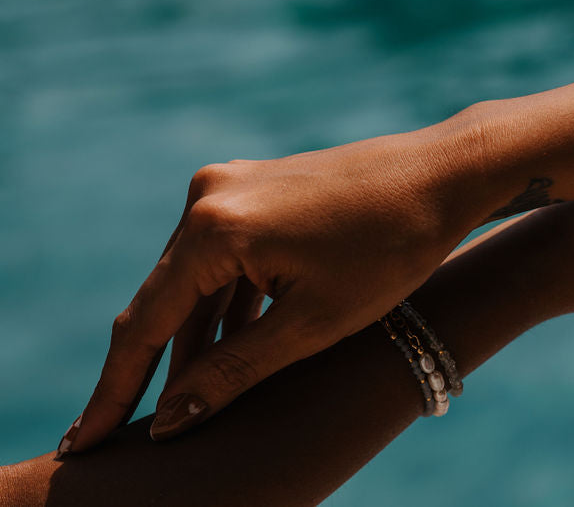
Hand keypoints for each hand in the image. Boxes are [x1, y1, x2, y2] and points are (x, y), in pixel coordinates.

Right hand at [62, 130, 484, 453]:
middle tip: (141, 432)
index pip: (147, 324)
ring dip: (200, 338)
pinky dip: (229, 303)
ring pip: (199, 281)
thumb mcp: (313, 324)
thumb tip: (170, 419)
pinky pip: (226, 256)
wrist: (444, 174)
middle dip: (160, 367)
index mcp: (215, 227)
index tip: (86, 441)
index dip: (115, 390)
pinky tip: (235, 347)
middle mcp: (209, 196)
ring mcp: (232, 185)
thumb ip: (234, 372)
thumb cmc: (392, 248)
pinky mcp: (257, 186)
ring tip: (195, 401)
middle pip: (168, 301)